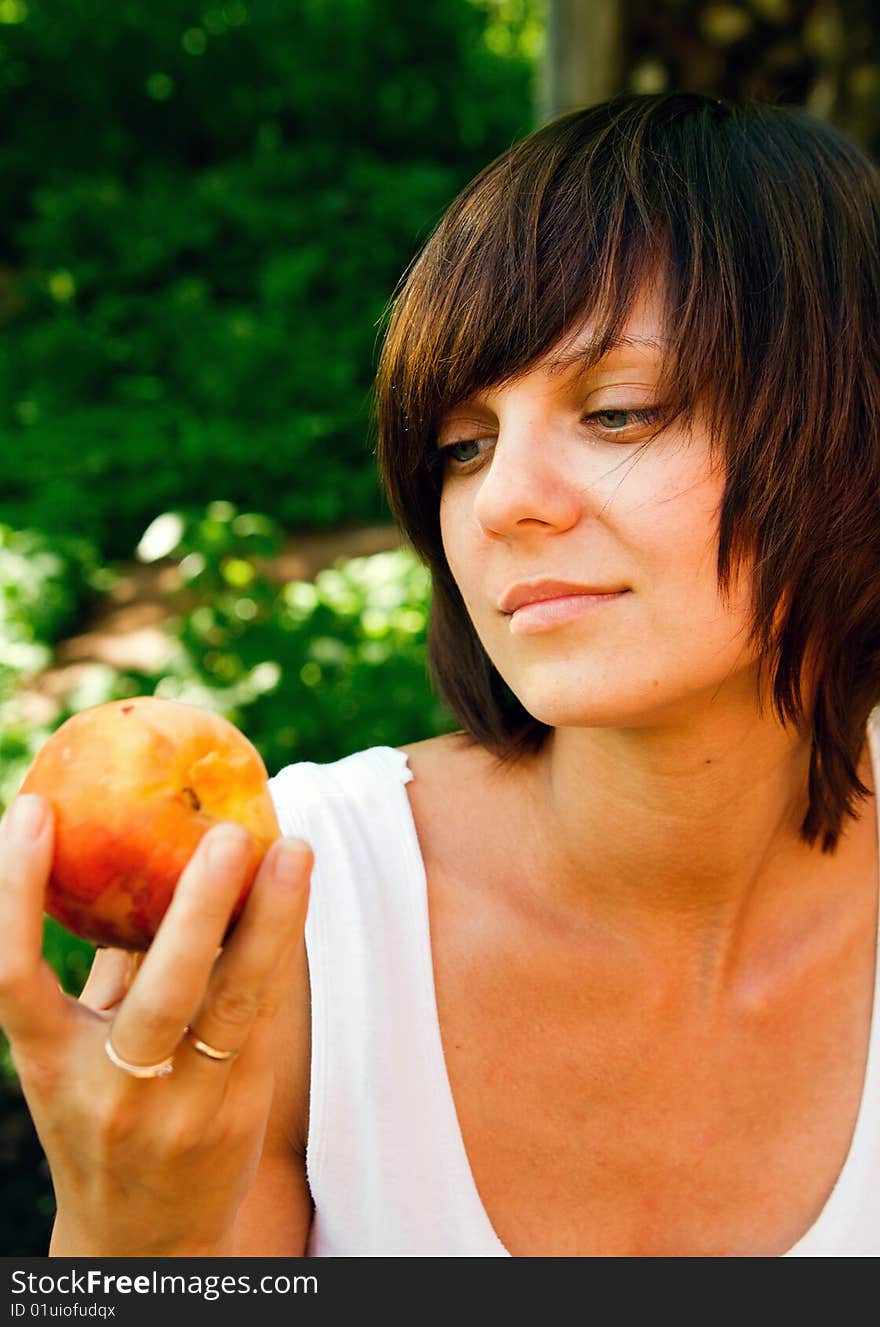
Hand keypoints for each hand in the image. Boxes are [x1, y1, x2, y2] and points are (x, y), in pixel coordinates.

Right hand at [0, 792, 310, 1256]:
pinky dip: (279, 950)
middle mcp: (113, 1089)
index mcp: (49, 1063)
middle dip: (199, 909)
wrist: (143, 1239)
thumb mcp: (81, 1050)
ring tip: (295, 849)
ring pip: (236, 1006)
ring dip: (272, 922)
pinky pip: (265, 1017)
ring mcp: (183, 1108)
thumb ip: (110, 968)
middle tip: (230, 832)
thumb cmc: (103, 1114)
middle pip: (160, 994)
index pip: (14, 975)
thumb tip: (137, 854)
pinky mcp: (239, 1113)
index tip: (30, 809)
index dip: (14, 893)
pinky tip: (294, 894)